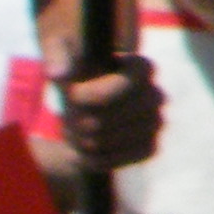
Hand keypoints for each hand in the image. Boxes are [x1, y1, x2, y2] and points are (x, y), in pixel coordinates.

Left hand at [47, 46, 162, 172]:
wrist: (86, 105)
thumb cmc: (76, 73)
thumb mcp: (62, 54)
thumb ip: (57, 57)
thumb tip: (58, 75)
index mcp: (141, 68)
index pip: (125, 85)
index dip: (94, 94)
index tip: (74, 94)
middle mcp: (155, 96)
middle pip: (111, 117)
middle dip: (80, 120)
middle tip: (69, 117)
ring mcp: (155, 123)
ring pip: (110, 140)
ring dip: (82, 140)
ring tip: (73, 131)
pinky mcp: (149, 147)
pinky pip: (119, 160)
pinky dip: (94, 159)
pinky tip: (82, 152)